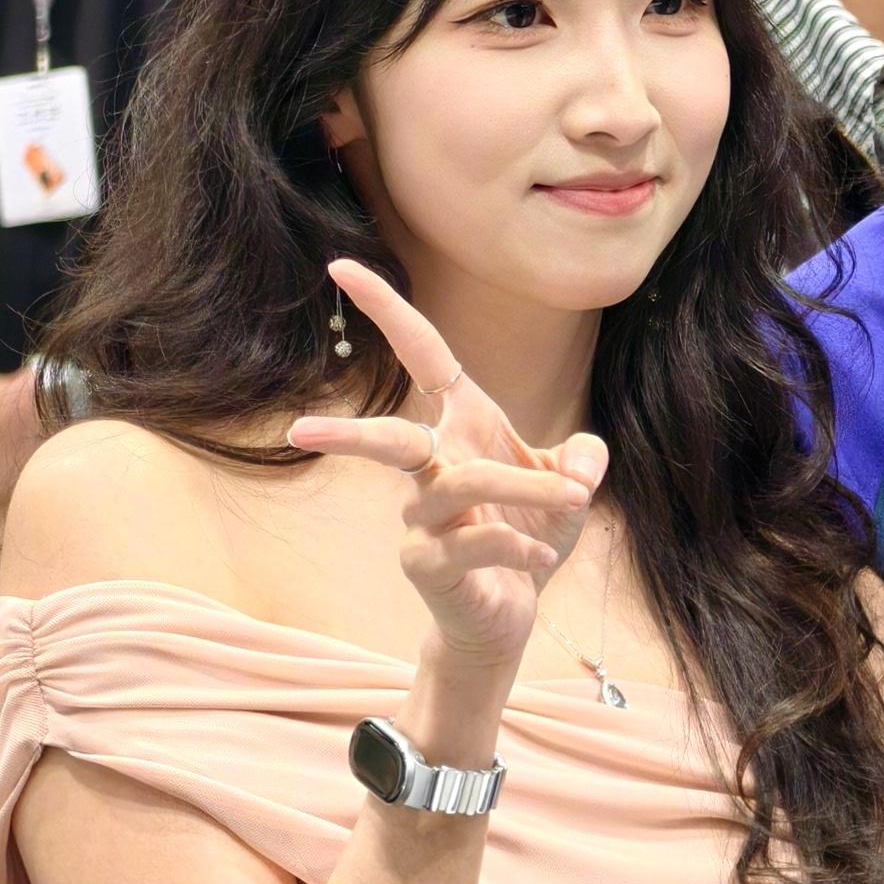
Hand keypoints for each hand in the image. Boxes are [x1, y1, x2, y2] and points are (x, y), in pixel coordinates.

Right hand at [284, 261, 600, 676]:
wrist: (509, 617)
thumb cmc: (527, 537)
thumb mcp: (568, 488)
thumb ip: (582, 460)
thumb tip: (584, 461)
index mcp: (460, 430)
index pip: (421, 357)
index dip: (387, 311)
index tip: (342, 265)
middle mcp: (431, 470)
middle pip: (390, 438)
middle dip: (350, 431)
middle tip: (300, 432)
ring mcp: (422, 521)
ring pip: (461, 486)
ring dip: (523, 487)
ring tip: (573, 500)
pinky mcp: (430, 566)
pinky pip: (475, 543)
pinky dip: (518, 543)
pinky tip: (539, 557)